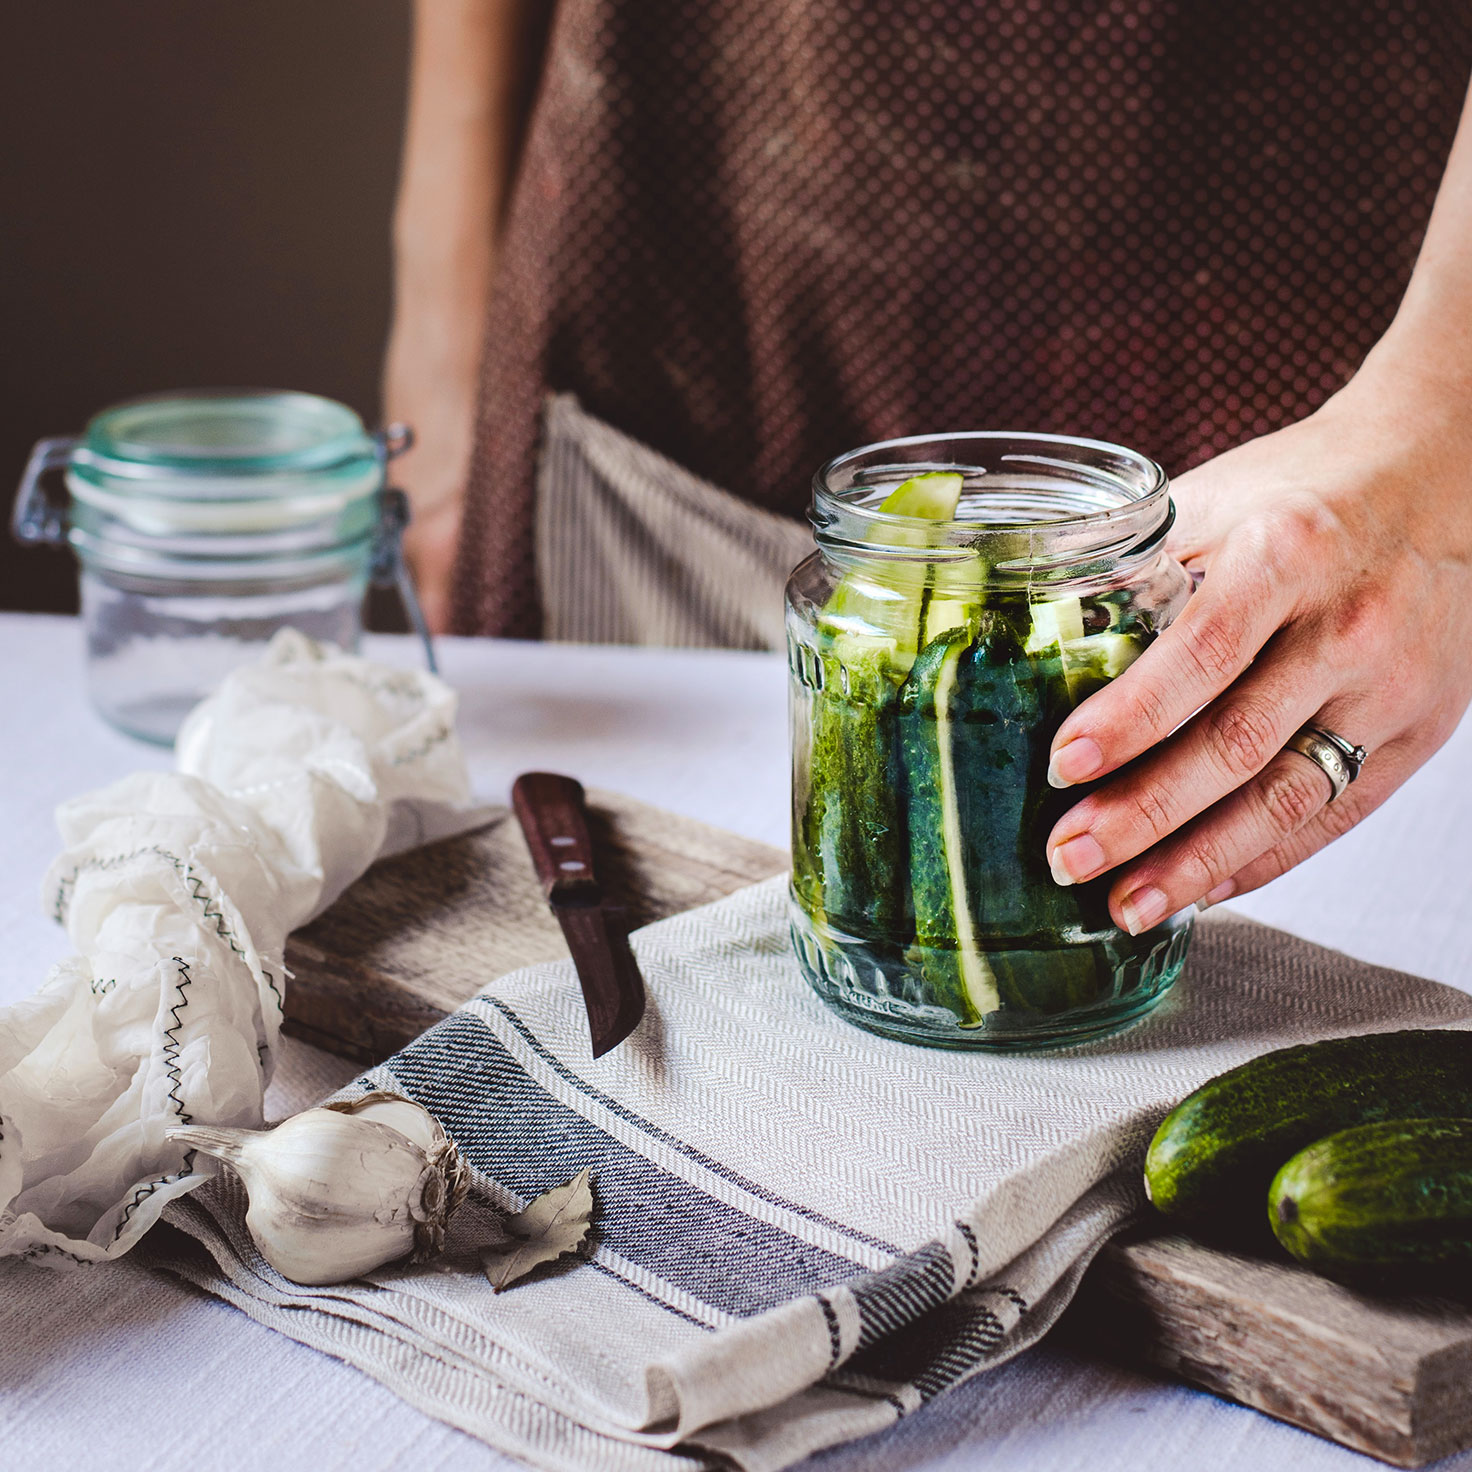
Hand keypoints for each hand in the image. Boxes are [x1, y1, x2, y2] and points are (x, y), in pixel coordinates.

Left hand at [1043, 356, 1471, 933]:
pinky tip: (1200, 889)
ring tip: (1125, 905)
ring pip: (1285, 799)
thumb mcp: (1212, 502)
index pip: (1200, 652)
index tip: (1062, 766)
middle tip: (1067, 858)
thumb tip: (1031, 644)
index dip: (1129, 718)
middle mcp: (1348, 626)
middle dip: (1144, 813)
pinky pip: (1332, 816)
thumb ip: (1134, 571)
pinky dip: (1261, 861)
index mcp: (1287, 554)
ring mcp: (1391, 689)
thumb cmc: (1298, 494)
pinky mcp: (1416, 734)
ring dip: (1197, 863)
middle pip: (1237, 743)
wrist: (1437, 483)